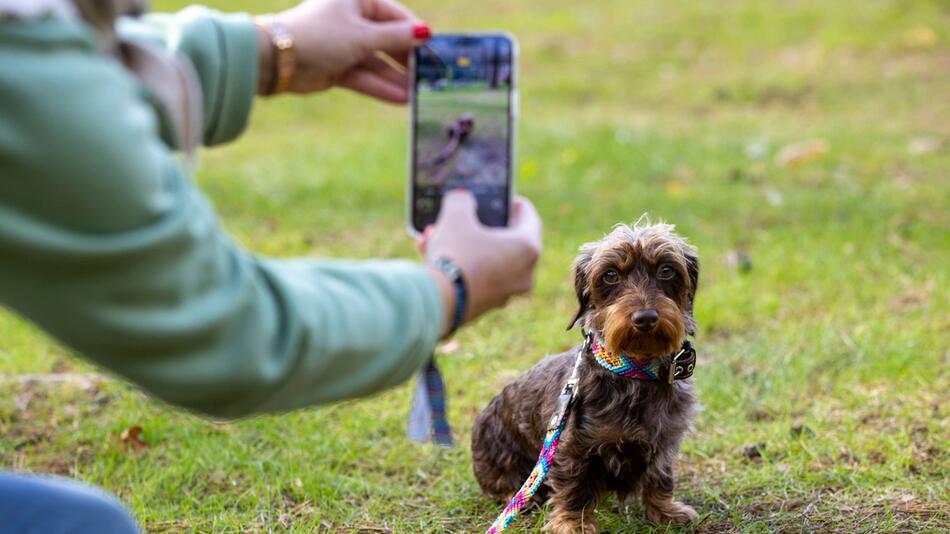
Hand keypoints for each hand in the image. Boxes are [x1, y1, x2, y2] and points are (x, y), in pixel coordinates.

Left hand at [259, 0, 428, 101]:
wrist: (278, 59)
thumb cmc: (321, 36)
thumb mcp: (364, 36)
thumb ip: (396, 37)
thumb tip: (426, 32)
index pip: (396, 15)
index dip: (415, 34)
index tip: (436, 52)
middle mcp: (352, 19)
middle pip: (387, 40)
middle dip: (407, 61)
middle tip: (430, 78)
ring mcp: (344, 45)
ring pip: (377, 62)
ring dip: (396, 78)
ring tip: (419, 95)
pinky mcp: (337, 67)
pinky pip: (364, 76)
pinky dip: (380, 87)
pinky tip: (401, 99)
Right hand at [419, 191, 541, 333]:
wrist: (438, 301)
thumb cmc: (456, 253)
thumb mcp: (456, 215)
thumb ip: (462, 200)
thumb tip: (461, 199)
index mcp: (528, 248)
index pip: (529, 218)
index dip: (515, 204)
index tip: (505, 198)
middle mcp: (524, 273)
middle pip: (504, 241)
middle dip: (479, 227)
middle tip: (466, 216)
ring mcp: (505, 292)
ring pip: (485, 260)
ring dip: (463, 245)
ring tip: (437, 234)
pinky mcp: (486, 306)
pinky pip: (474, 277)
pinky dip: (459, 265)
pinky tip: (432, 254)